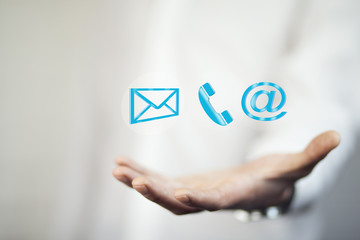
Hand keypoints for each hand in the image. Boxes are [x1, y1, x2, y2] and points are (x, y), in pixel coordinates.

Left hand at [113, 131, 339, 214]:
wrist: (261, 188)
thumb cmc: (279, 177)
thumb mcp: (296, 165)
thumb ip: (312, 153)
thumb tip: (338, 136)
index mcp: (237, 196)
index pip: (218, 202)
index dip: (202, 199)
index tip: (183, 193)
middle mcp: (211, 199)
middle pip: (180, 201)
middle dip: (156, 192)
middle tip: (130, 178)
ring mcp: (195, 193)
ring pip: (164, 192)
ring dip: (140, 181)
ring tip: (116, 168)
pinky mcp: (187, 184)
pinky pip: (160, 179)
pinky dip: (142, 172)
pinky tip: (122, 163)